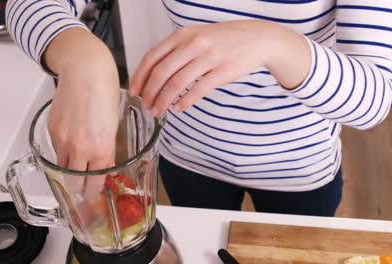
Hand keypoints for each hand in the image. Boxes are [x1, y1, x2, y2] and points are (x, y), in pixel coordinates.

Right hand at [44, 27, 119, 200]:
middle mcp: (82, 148)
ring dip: (71, 172)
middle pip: (76, 184)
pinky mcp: (52, 131)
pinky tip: (73, 144)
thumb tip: (107, 162)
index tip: (97, 195)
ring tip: (79, 167)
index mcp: (103, 148)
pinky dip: (64, 153)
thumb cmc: (106, 90)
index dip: (95, 194)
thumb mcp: (116, 124)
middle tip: (86, 188)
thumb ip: (109, 147)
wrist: (86, 70)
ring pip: (63, 170)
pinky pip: (57, 151)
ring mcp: (64, 140)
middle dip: (81, 189)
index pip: (96, 184)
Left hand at [129, 20, 310, 116]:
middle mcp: (193, 44)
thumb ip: (176, 50)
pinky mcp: (222, 71)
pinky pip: (198, 90)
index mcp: (182, 35)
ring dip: (164, 101)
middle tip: (146, 106)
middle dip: (150, 93)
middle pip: (161, 73)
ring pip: (177, 83)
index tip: (134, 92)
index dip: (139, 77)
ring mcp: (208, 57)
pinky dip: (185, 102)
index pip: (151, 57)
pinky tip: (179, 108)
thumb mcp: (196, 36)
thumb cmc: (224, 40)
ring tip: (160, 111)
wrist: (257, 38)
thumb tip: (154, 74)